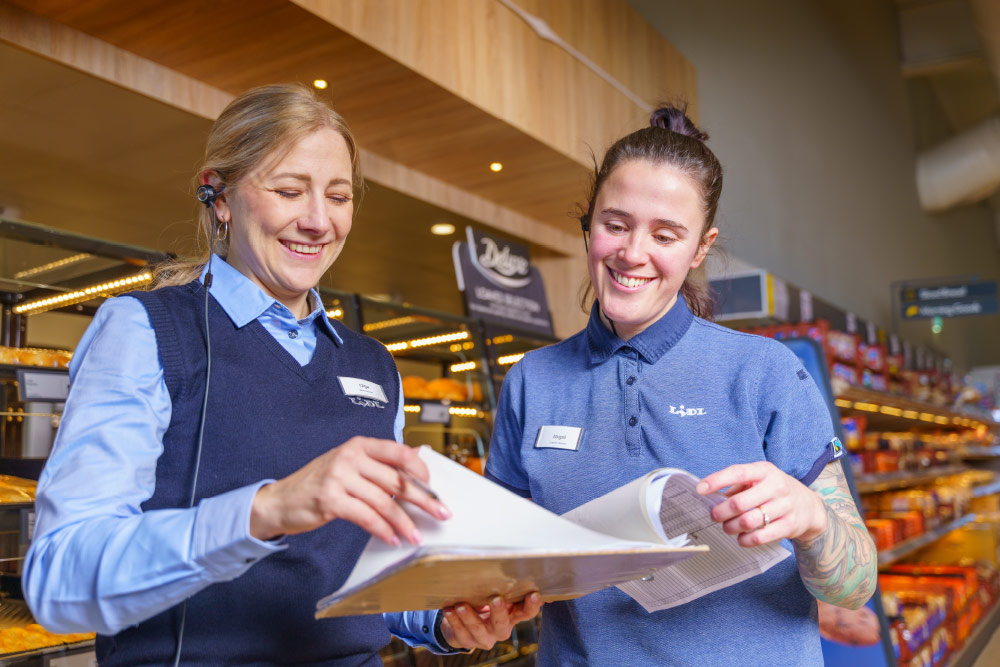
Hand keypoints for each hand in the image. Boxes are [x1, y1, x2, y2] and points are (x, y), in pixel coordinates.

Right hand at [250, 437, 450, 544]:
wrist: (280, 500)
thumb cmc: (319, 484)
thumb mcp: (348, 466)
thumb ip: (377, 466)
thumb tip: (416, 466)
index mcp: (359, 445)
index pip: (400, 452)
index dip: (420, 471)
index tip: (433, 487)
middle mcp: (350, 457)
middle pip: (397, 480)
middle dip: (423, 499)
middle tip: (441, 512)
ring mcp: (339, 477)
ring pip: (384, 502)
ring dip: (404, 523)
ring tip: (416, 536)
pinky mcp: (330, 500)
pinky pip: (367, 517)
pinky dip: (383, 530)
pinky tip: (392, 539)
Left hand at [440, 592, 541, 650]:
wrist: (463, 624)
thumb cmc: (484, 604)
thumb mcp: (496, 596)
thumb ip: (504, 587)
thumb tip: (513, 563)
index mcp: (512, 616)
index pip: (526, 613)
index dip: (532, 605)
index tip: (533, 593)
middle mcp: (500, 629)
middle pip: (502, 624)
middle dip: (499, 612)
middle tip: (495, 598)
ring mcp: (484, 638)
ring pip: (477, 629)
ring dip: (469, 616)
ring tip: (461, 605)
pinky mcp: (467, 641)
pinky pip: (460, 631)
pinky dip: (454, 620)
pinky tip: (449, 609)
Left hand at [696, 461, 826, 546]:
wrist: (809, 506)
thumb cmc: (774, 490)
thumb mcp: (759, 479)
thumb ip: (738, 485)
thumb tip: (710, 496)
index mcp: (765, 470)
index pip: (738, 472)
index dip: (717, 481)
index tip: (700, 489)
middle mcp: (777, 486)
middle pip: (739, 503)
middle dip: (721, 512)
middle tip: (714, 516)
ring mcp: (785, 506)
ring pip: (748, 521)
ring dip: (731, 527)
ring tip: (727, 527)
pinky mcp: (790, 525)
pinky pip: (760, 537)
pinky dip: (745, 540)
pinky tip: (741, 538)